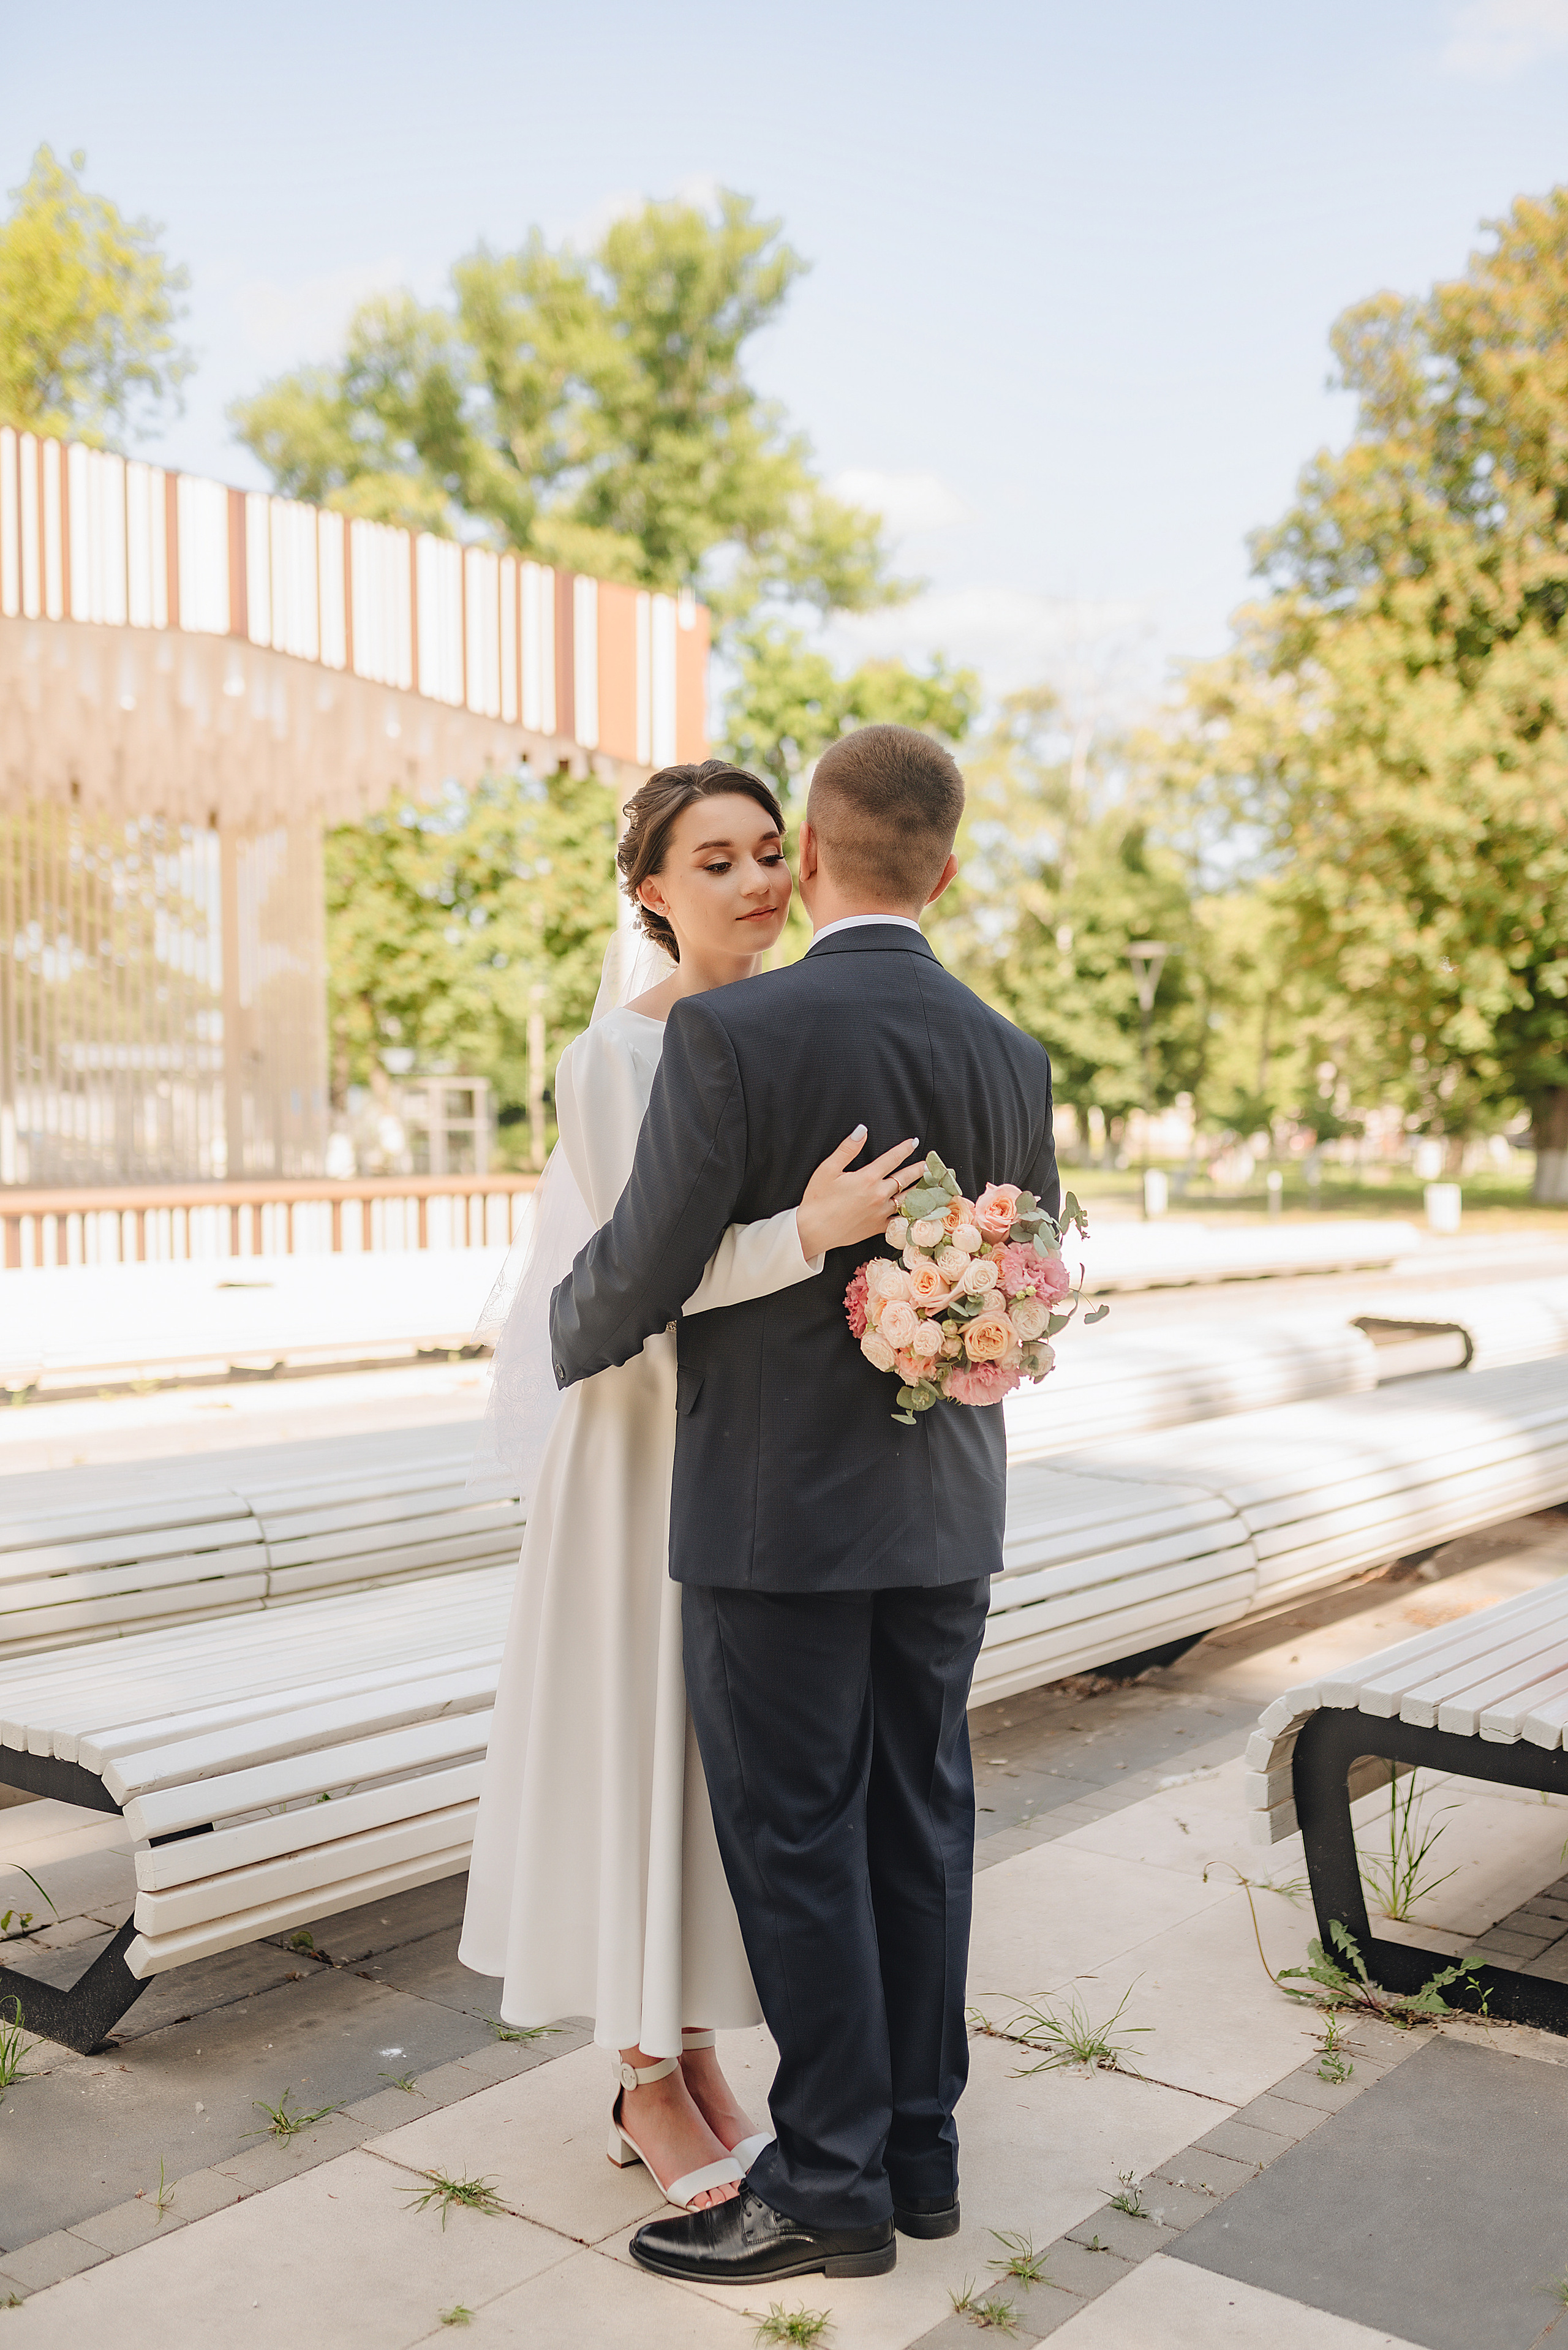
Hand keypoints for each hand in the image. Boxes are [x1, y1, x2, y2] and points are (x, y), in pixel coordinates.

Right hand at [795, 1128, 923, 1260]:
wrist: (813, 1231)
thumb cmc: (818, 1199)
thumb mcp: (828, 1169)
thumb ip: (847, 1148)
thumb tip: (862, 1130)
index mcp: (867, 1178)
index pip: (892, 1159)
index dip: (904, 1149)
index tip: (914, 1142)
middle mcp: (878, 1195)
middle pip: (905, 1179)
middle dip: (919, 1169)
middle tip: (930, 1165)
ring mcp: (880, 1213)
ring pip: (908, 1200)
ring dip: (921, 1191)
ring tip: (932, 1186)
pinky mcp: (878, 1227)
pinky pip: (900, 1221)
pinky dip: (912, 1215)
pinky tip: (920, 1212)